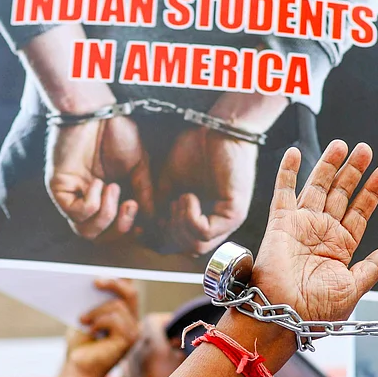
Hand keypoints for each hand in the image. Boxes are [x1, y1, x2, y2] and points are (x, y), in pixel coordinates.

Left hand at [46, 116, 153, 239]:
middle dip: (118, 228)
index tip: (142, 223)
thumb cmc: (116, 130)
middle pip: (97, 236)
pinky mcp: (59, 188)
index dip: (126, 231)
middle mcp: (86, 198)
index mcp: (105, 195)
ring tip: (114, 189)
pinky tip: (98, 183)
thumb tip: (150, 218)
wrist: (97, 110)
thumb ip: (144, 191)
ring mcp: (71, 194)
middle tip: (130, 206)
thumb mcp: (139, 165)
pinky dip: (92, 203)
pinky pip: (75, 213)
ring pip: (84, 230)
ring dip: (106, 215)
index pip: (111, 228)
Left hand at [57, 279, 140, 376]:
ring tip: (83, 318)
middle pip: (131, 292)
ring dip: (97, 310)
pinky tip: (90, 329)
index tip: (105, 269)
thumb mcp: (86, 315)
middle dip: (113, 283)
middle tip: (95, 282)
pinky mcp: (128, 340)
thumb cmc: (80, 344)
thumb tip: (95, 278)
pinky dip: (99, 321)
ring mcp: (133, 331)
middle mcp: (132, 322)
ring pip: (118, 305)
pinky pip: (116, 319)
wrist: (77, 367)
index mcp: (124, 314)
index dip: (121, 276)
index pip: (128, 288)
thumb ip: (95, 299)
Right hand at [156, 127, 256, 255]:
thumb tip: (147, 227)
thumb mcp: (169, 181)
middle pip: (186, 250)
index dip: (158, 239)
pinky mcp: (234, 212)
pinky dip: (189, 217)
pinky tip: (187, 196)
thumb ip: (159, 204)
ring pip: (196, 246)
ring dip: (178, 225)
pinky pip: (205, 232)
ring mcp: (228, 221)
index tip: (143, 224)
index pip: (180, 245)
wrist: (218, 126)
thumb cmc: (197, 148)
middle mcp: (219, 224)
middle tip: (167, 206)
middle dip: (168, 232)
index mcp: (205, 217)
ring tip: (177, 199)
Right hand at [253, 142, 377, 324]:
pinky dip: (287, 172)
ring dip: (328, 165)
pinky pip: (283, 192)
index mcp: (341, 248)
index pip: (360, 212)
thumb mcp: (354, 288)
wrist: (285, 315)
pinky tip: (295, 153)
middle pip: (341, 194)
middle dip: (353, 171)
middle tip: (365, 150)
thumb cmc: (316, 310)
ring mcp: (300, 226)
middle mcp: (321, 233)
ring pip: (317, 187)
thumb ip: (373, 266)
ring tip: (342, 145)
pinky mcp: (279, 224)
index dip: (372, 191)